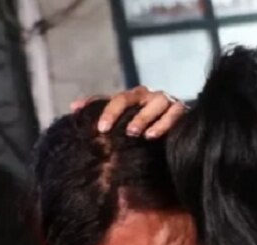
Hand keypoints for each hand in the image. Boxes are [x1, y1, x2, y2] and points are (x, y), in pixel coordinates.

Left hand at [70, 86, 186, 138]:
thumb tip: (73, 107)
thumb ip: (100, 111)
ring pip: (155, 102)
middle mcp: (149, 96)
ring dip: (142, 117)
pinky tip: (151, 136)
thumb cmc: (146, 127)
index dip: (105, 110)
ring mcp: (166, 101)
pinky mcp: (182, 110)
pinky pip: (174, 113)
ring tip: (132, 133)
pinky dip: (163, 123)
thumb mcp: (123, 121)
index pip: (116, 98)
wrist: (178, 134)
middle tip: (105, 129)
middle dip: (117, 111)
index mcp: (134, 97)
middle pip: (131, 97)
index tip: (98, 128)